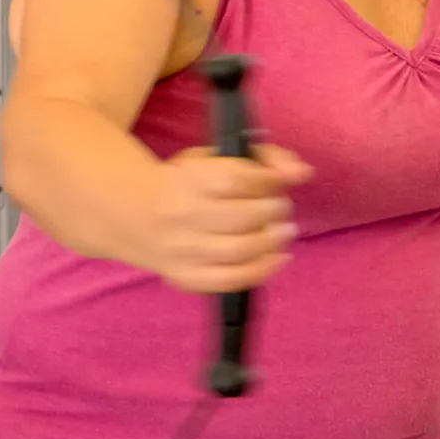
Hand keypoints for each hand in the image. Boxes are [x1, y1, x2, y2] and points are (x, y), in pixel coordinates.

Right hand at [144, 144, 313, 292]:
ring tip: (283, 230)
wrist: (138, 217)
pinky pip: (230, 280)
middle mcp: (182, 214)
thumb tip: (302, 172)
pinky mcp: (186, 277)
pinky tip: (278, 256)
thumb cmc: (189, 183)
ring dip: (273, 240)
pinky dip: (262, 270)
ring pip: (240, 250)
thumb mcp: (218, 157)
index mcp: (188, 178)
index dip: (269, 180)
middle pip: (243, 216)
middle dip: (275, 210)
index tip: (280, 180)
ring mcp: (183, 250)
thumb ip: (265, 157)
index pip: (237, 180)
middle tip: (281, 207)